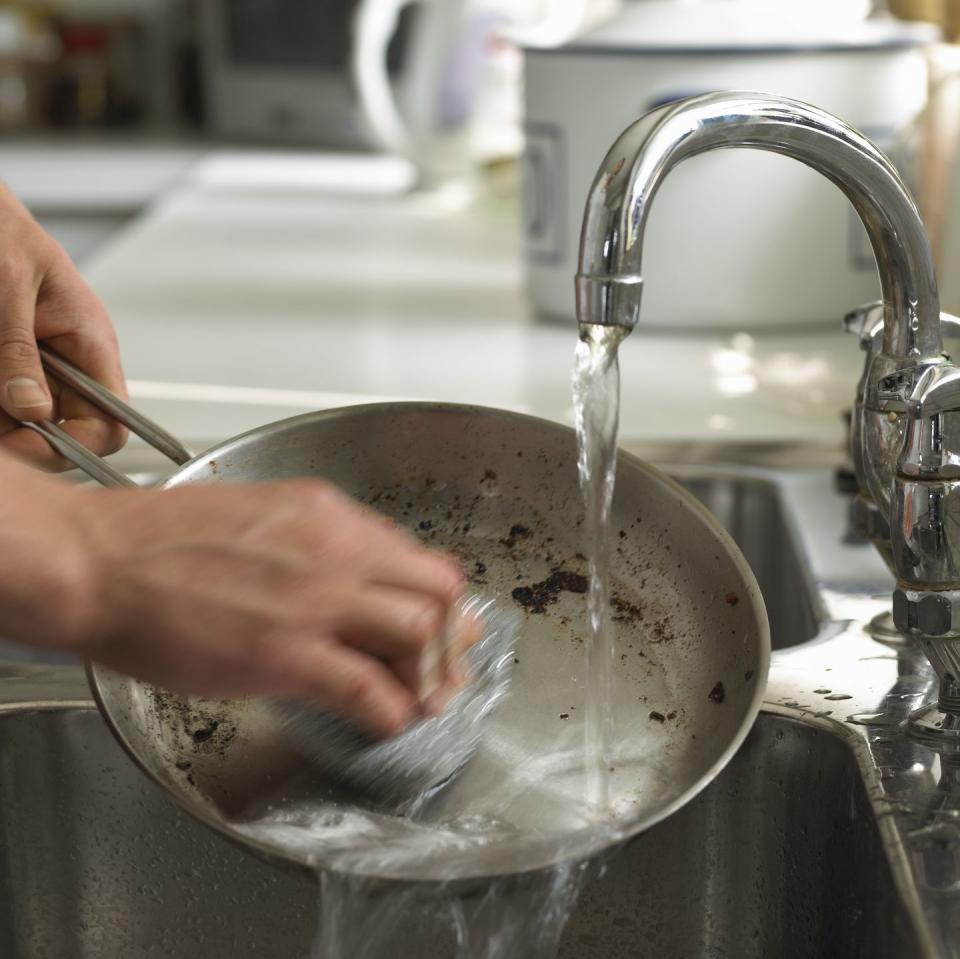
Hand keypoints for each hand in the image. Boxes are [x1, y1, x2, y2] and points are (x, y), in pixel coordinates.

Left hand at [0, 183, 126, 468]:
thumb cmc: (1, 231)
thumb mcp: (8, 287)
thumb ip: (18, 352)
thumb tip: (32, 410)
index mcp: (92, 344)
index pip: (111, 422)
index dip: (77, 445)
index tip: (30, 445)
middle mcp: (71, 365)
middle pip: (66, 432)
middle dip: (25, 438)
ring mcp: (39, 369)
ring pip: (27, 422)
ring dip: (2, 421)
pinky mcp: (10, 368)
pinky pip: (4, 404)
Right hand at [0, 459, 467, 737]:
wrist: (101, 562)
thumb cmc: (161, 539)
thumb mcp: (259, 514)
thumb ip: (314, 539)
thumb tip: (351, 568)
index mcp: (328, 514)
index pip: (414, 555)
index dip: (436, 595)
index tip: (440, 619)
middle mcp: (338, 549)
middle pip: (435, 592)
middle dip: (451, 633)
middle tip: (449, 663)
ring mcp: (319, 601)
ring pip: (419, 635)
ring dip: (432, 674)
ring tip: (428, 698)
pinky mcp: (291, 654)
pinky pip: (371, 689)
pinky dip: (393, 710)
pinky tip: (391, 721)